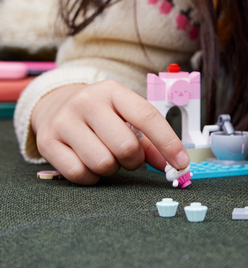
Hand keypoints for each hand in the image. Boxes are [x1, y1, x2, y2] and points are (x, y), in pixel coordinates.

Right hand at [31, 80, 189, 184]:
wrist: (55, 104)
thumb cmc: (101, 114)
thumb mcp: (126, 116)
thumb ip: (150, 141)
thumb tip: (174, 164)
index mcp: (113, 91)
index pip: (146, 116)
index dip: (168, 142)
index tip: (181, 163)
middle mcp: (88, 101)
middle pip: (125, 147)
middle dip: (134, 160)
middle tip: (129, 157)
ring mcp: (65, 121)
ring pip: (103, 163)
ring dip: (111, 168)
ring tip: (106, 155)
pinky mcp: (47, 141)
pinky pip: (79, 174)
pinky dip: (91, 177)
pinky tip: (88, 162)